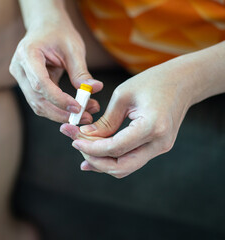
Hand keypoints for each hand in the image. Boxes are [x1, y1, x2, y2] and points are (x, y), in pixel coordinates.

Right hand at [9, 13, 102, 122]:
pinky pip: (41, 102)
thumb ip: (81, 71)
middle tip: (85, 117)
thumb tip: (95, 88)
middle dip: (61, 113)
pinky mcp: (26, 85)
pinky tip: (75, 109)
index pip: (40, 83)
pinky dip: (58, 109)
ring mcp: (20, 78)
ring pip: (38, 105)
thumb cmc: (59, 33)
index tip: (78, 108)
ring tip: (85, 115)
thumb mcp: (73, 48)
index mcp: (27, 53)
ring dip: (61, 114)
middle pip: (37, 100)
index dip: (58, 99)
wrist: (45, 26)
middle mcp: (19, 68)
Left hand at [60, 57, 196, 177]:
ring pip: (125, 167)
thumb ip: (105, 121)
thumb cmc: (153, 81)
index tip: (73, 140)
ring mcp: (160, 148)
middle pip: (120, 166)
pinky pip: (131, 160)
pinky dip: (112, 158)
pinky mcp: (157, 147)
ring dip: (101, 161)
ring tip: (81, 149)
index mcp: (152, 127)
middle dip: (94, 159)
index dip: (90, 147)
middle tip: (75, 144)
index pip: (115, 148)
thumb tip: (85, 137)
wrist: (183, 81)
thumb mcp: (122, 96)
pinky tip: (95, 154)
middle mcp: (159, 143)